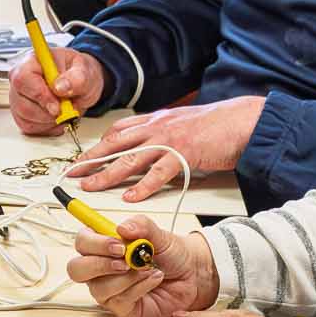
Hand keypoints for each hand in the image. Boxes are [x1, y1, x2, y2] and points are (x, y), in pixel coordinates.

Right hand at [8, 46, 105, 134]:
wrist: (79, 85)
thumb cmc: (78, 74)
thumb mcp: (85, 71)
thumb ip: (76, 77)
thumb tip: (61, 86)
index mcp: (32, 62)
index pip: (23, 79)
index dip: (39, 95)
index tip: (57, 106)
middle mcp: (21, 80)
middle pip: (23, 104)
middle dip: (48, 112)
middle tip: (66, 108)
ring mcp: (19, 98)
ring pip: (26, 118)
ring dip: (50, 120)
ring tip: (64, 110)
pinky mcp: (22, 114)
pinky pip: (30, 127)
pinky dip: (48, 127)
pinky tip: (57, 118)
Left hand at [68, 96, 263, 201]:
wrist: (241, 120)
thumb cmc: (217, 125)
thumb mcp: (182, 124)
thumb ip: (164, 134)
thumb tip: (151, 149)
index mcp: (156, 119)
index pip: (119, 131)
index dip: (100, 145)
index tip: (86, 158)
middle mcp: (157, 127)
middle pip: (116, 144)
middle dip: (92, 159)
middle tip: (74, 173)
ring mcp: (169, 140)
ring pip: (130, 158)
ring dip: (107, 174)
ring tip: (91, 186)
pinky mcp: (184, 155)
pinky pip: (158, 173)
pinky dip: (143, 186)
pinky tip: (130, 197)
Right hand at [69, 221, 216, 316]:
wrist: (193, 274)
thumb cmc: (172, 254)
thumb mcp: (159, 234)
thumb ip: (141, 226)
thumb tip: (123, 228)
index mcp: (104, 245)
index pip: (82, 242)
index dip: (94, 243)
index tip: (117, 243)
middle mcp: (102, 268)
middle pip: (77, 269)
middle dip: (99, 264)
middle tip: (125, 260)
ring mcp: (110, 289)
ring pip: (98, 288)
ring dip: (125, 278)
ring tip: (146, 269)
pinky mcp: (122, 307)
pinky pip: (120, 300)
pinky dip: (139, 288)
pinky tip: (153, 279)